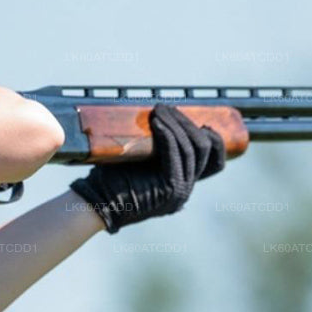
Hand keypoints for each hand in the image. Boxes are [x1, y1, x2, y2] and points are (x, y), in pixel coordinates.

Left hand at [69, 104, 225, 232]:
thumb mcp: (141, 162)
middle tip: (166, 108)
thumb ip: (156, 149)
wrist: (95, 204)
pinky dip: (168, 134)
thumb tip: (163, 117)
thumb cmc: (111, 180)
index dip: (214, 139)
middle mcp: (186, 190)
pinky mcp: (169, 188)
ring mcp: (180, 191)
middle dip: (187, 123)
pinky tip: (157, 122)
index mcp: (182, 185)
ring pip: (192, 148)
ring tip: (159, 111)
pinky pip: (175, 154)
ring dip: (176, 124)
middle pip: (205, 149)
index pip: (216, 162)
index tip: (200, 121)